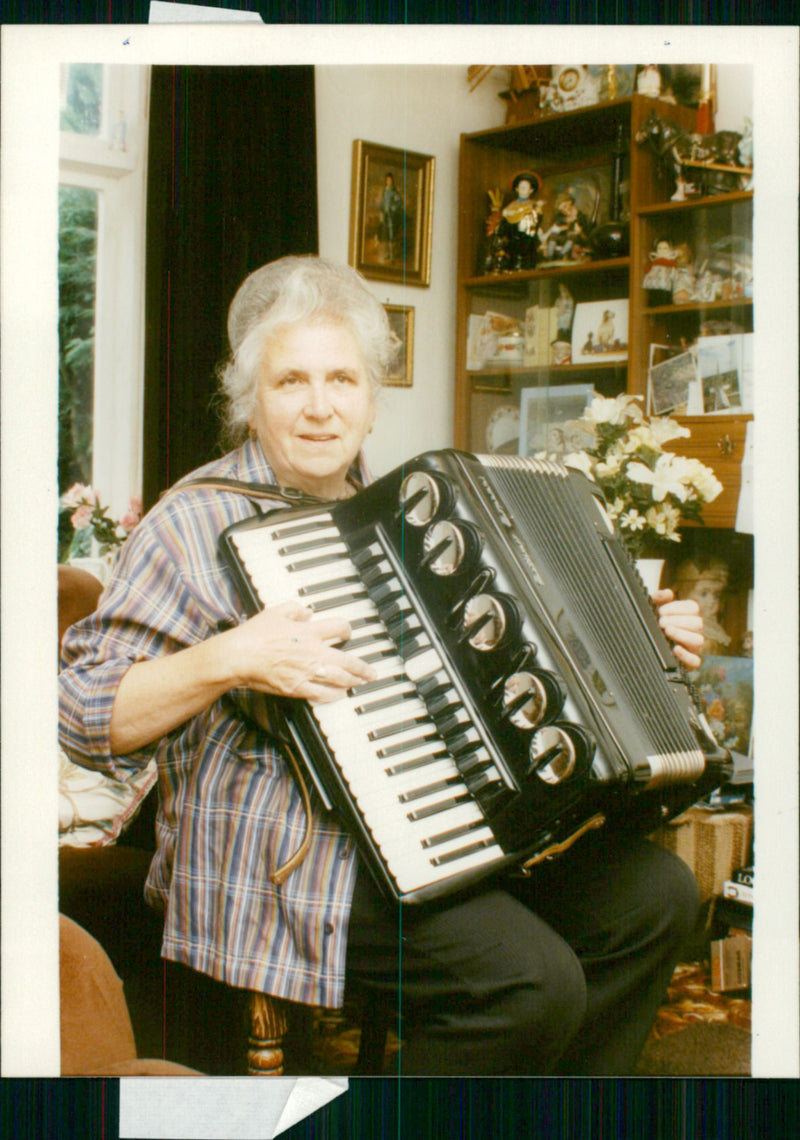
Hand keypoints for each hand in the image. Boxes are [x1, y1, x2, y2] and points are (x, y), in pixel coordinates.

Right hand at [224, 601, 375, 701]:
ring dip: (353, 681)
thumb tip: (307, 612)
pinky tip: (339, 694)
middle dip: (363, 667)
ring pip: (340, 679)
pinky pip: (322, 694)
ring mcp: (307, 672)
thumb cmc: (255, 635)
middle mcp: (313, 652)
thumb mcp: (276, 612)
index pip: (339, 628)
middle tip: (370, 671)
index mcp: (309, 632)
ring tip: (360, 682)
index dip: (347, 629)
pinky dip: (334, 695)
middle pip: (348, 660)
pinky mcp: (297, 688)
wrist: (239, 656)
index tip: (348, 632)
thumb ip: (295, 609)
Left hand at [653, 589, 703, 669]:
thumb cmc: (652, 624)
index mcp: (688, 616)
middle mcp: (693, 631)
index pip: (693, 607)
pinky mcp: (688, 663)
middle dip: (678, 620)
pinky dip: (686, 655)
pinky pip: (695, 661)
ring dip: (682, 634)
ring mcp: (692, 648)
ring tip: (667, 631)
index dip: (678, 607)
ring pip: (699, 640)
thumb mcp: (652, 609)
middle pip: (697, 623)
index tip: (662, 610)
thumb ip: (658, 598)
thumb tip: (667, 593)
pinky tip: (675, 649)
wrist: (642, 645)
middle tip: (661, 622)